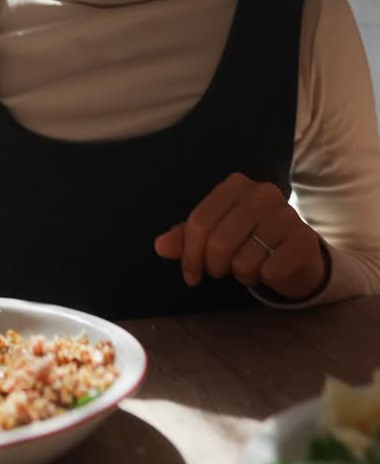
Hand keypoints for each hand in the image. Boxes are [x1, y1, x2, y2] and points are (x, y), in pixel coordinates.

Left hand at [154, 173, 327, 300]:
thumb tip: (159, 246)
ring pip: (243, 261)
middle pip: (218, 243)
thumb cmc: (250, 239)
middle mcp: (263, 193)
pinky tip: (272, 269)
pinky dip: (265, 279)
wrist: (298, 253)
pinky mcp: (304, 240)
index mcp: (236, 185)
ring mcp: (286, 214)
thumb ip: (187, 237)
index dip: (189, 255)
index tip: (191, 275)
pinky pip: (269, 272)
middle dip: (214, 267)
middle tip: (222, 271)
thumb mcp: (215, 233)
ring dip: (242, 274)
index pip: (199, 223)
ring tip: (251, 266)